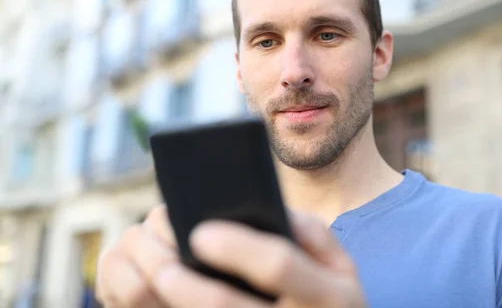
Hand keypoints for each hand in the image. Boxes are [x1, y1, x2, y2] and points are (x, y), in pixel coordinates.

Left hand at [96, 205, 366, 306]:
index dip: (237, 247)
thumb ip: (310, 233)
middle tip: (159, 263)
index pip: (278, 265)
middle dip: (187, 283)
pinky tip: (163, 299)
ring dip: (174, 303)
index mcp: (328, 294)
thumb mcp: (340, 265)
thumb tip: (265, 210)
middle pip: (227, 304)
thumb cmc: (333, 298)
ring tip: (155, 277)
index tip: (199, 231)